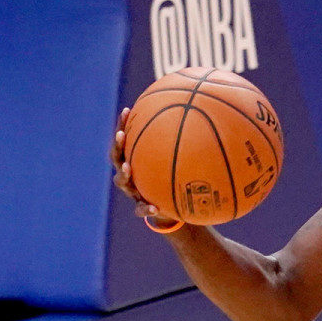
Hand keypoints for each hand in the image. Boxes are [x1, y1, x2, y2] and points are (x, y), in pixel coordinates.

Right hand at [109, 107, 180, 226]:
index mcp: (136, 160)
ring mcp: (133, 191)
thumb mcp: (181, 163)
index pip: (126, 140)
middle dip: (118, 146)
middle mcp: (130, 174)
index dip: (123, 126)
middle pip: (116, 157)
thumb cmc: (176, 180)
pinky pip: (140, 209)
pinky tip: (154, 208)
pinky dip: (146, 209)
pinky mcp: (141, 208)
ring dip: (123, 174)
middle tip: (122, 135)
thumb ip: (186, 145)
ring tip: (128, 168)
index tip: (127, 111)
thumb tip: (204, 118)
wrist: (174, 209)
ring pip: (121, 181)